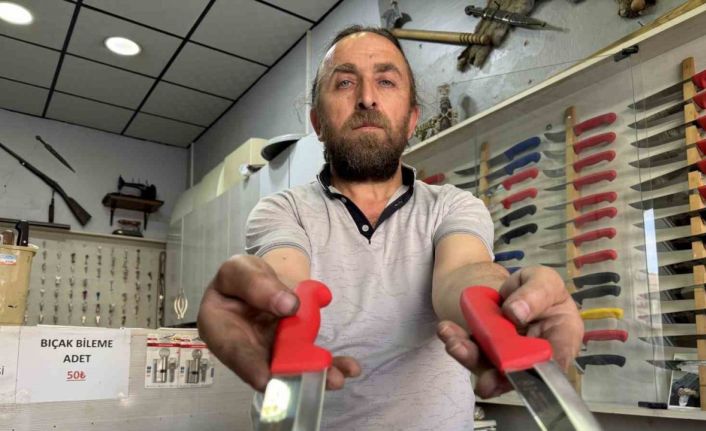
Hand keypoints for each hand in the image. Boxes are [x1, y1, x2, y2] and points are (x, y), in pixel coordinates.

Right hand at [197, 255, 359, 391]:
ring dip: (315, 373)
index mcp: (219, 329)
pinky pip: (309, 359)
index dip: (249, 366)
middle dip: (291, 376)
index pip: (233, 349)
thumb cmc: (242, 276)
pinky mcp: (292, 352)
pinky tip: (348, 366)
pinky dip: (329, 363)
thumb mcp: (241, 269)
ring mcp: (270, 353)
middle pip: (266, 367)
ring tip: (338, 377)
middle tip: (312, 379)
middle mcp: (245, 350)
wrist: (262, 281)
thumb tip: (288, 305)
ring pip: (291, 367)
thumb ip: (258, 284)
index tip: (266, 378)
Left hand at [436, 265, 582, 398]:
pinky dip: (458, 343)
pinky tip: (447, 331)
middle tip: (483, 381)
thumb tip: (517, 313)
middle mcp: (536, 355)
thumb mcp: (542, 279)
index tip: (516, 370)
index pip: (557, 359)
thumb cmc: (536, 287)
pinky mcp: (486, 354)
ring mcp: (509, 358)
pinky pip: (472, 353)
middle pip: (520, 371)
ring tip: (455, 344)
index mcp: (563, 336)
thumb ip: (536, 293)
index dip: (539, 370)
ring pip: (490, 366)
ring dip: (471, 358)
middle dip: (498, 377)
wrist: (509, 289)